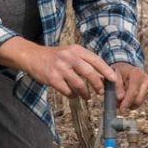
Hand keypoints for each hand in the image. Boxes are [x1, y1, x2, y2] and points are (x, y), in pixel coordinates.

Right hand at [0, 38, 116, 98]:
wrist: (33, 56)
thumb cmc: (56, 56)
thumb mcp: (71, 53)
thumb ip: (85, 62)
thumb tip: (103, 76)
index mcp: (77, 50)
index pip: (96, 60)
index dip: (106, 71)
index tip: (113, 80)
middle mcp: (69, 57)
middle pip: (89, 73)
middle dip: (98, 85)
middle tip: (101, 92)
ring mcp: (60, 68)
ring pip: (79, 84)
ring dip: (85, 93)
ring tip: (87, 97)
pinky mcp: (52, 78)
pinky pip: (67, 91)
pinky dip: (72, 95)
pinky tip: (73, 95)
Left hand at [111, 63, 147, 109]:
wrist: (126, 68)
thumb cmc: (118, 71)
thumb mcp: (114, 75)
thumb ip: (117, 85)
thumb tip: (120, 98)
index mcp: (137, 74)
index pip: (133, 92)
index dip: (127, 102)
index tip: (121, 110)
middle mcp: (146, 80)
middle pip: (138, 99)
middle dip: (128, 104)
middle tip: (117, 104)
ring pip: (139, 102)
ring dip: (129, 104)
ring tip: (120, 100)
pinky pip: (140, 102)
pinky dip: (132, 103)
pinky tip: (126, 98)